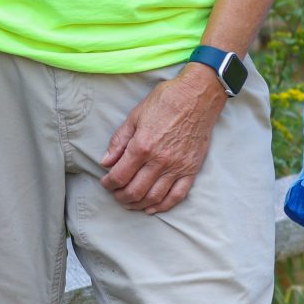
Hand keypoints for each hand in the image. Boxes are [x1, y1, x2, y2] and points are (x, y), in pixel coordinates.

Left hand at [100, 70, 225, 212]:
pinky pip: (177, 196)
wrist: (197, 96)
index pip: (120, 176)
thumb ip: (119, 141)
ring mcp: (177, 167)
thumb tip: (105, 162)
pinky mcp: (191, 170)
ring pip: (154, 197)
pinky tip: (153, 208)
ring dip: (138, 204)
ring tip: (130, 203)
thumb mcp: (135, 116)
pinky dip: (163, 206)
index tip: (105, 183)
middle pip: (135, 191)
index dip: (109, 183)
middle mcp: (159, 161)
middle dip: (121, 197)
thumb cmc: (165, 101)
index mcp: (142, 146)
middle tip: (116, 194)